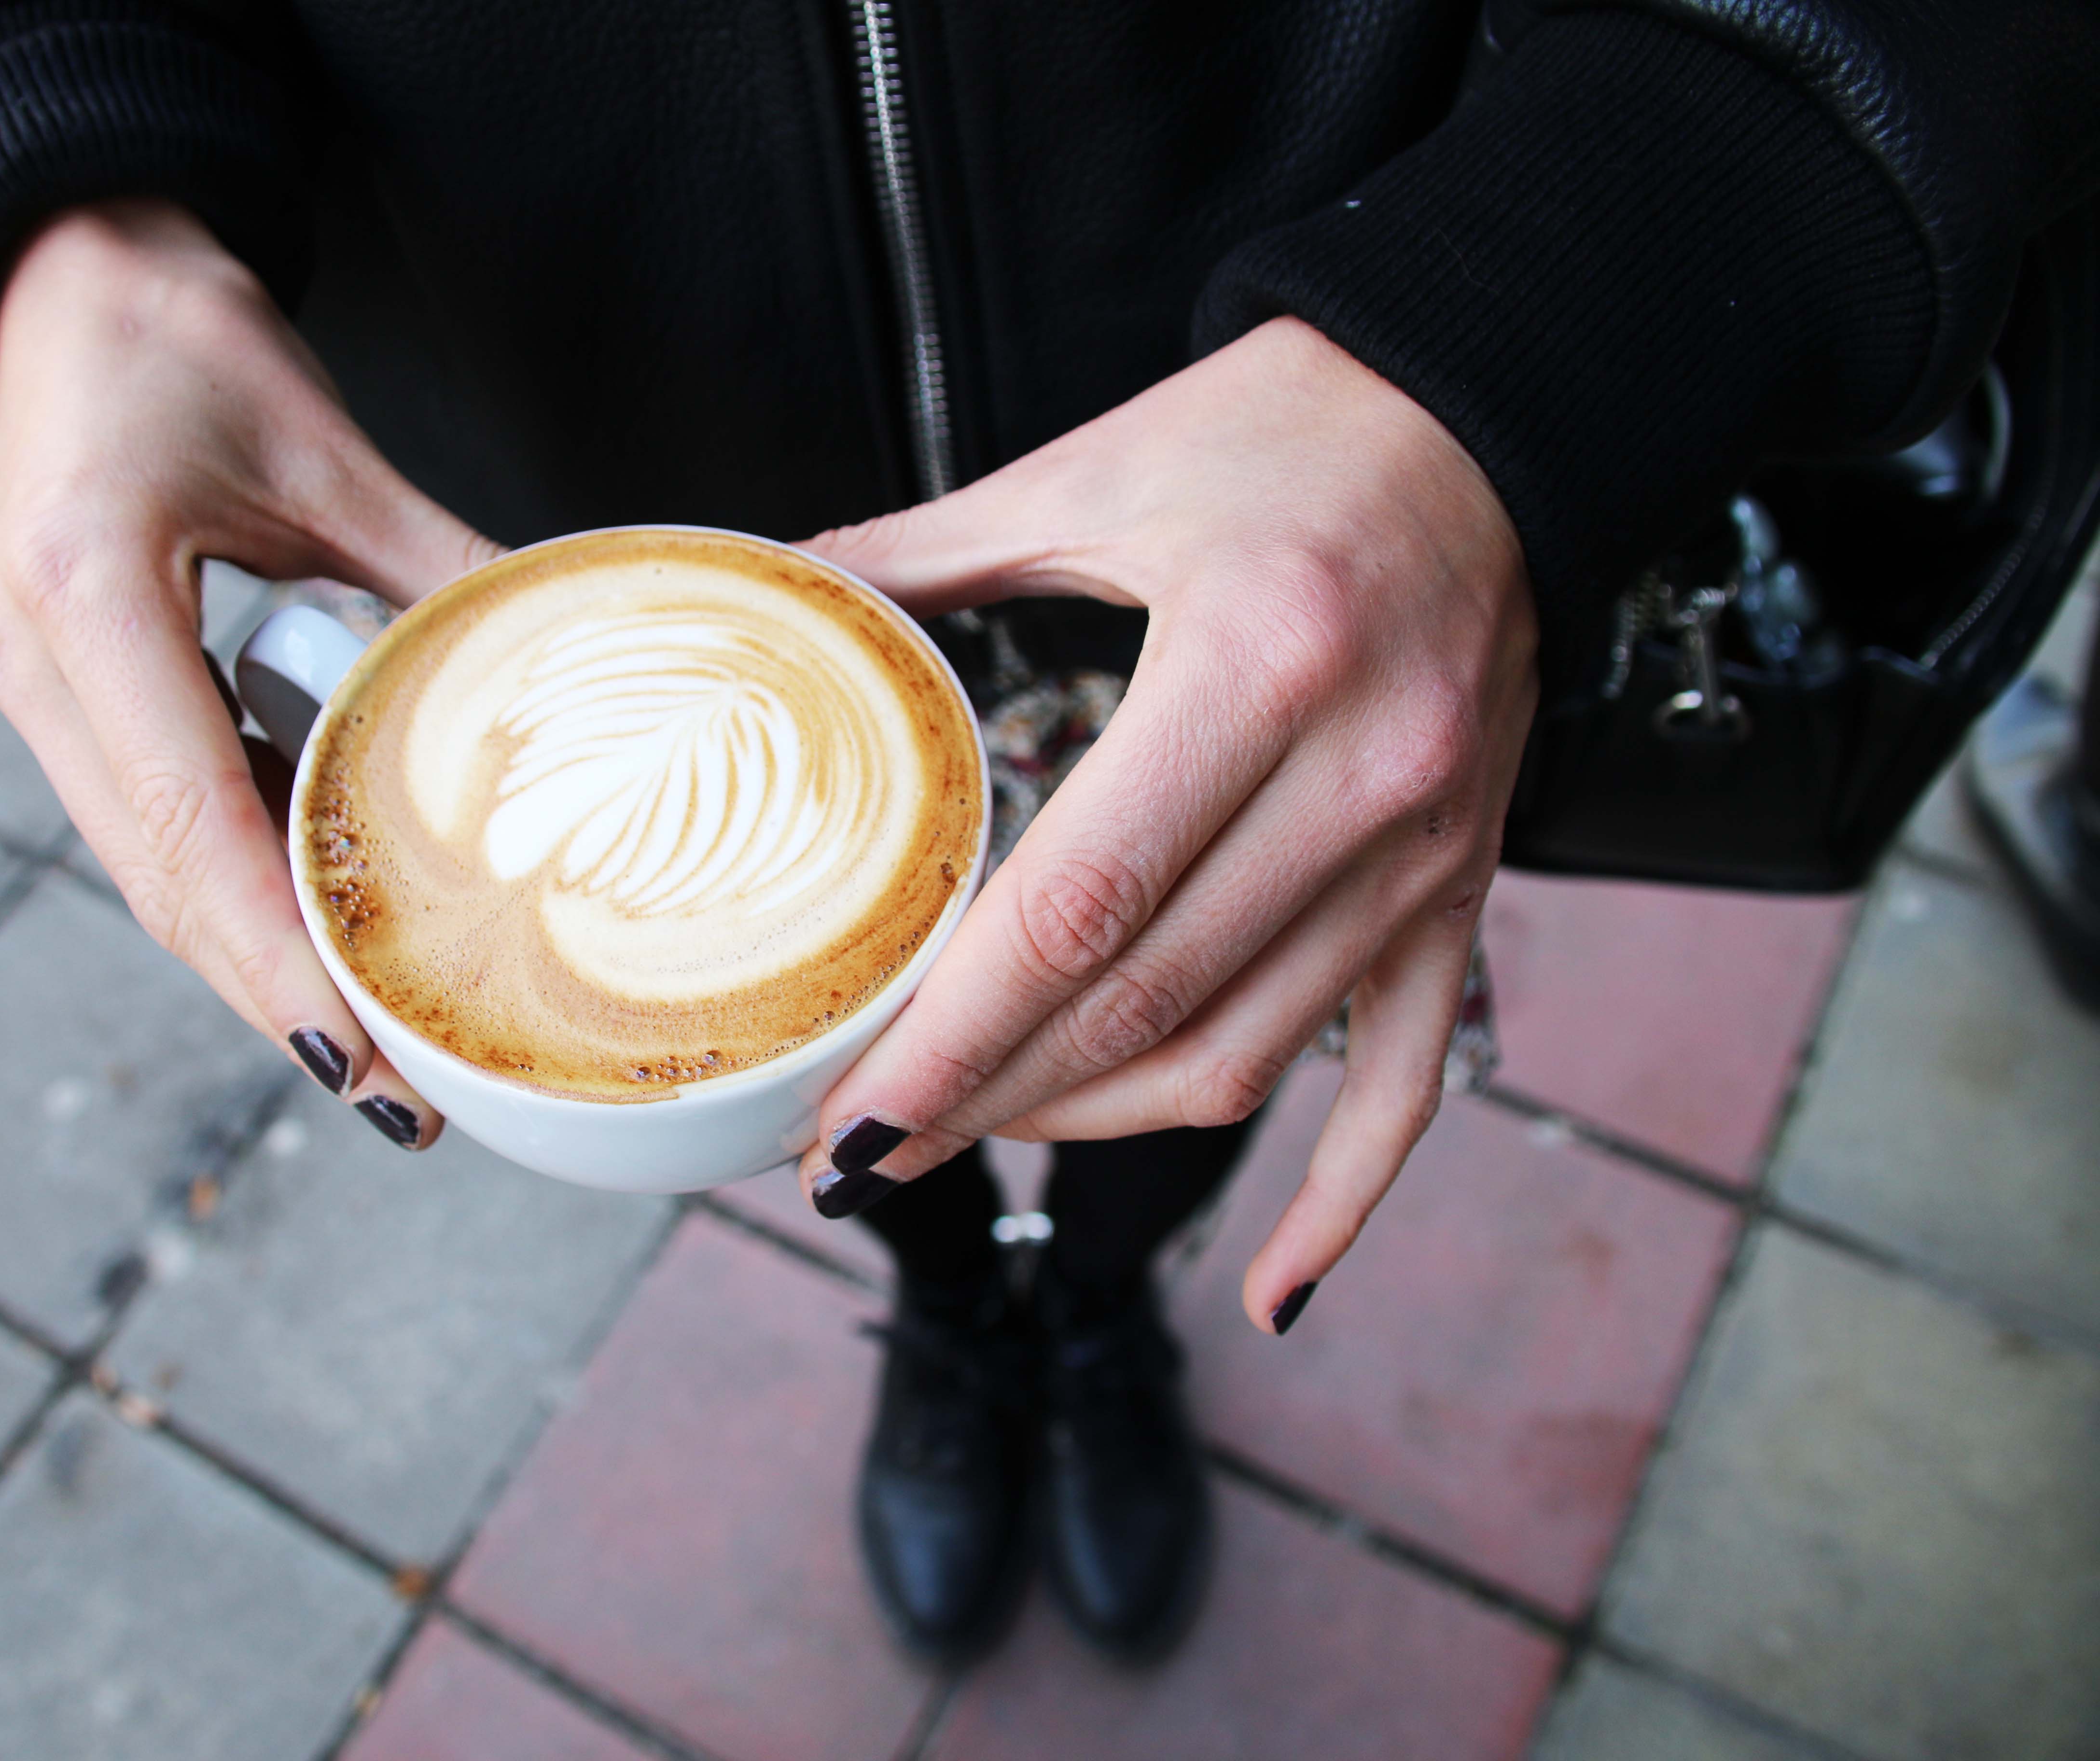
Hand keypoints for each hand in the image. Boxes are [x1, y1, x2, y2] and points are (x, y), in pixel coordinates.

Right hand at [0, 199, 501, 1145]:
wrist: (67, 269)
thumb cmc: (185, 335)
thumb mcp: (328, 450)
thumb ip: (438, 574)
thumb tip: (571, 678)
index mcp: (82, 589)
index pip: (188, 822)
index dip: (273, 961)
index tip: (361, 1063)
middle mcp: (28, 655)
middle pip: (163, 878)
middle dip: (275, 996)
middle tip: (400, 1095)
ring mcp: (26, 679)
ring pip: (151, 864)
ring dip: (255, 956)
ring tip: (377, 1041)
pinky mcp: (52, 685)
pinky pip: (151, 813)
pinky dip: (236, 879)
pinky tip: (321, 928)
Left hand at [794, 317, 1536, 1330]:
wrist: (1491, 404)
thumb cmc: (1288, 425)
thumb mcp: (1095, 473)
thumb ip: (928, 551)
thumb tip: (782, 588)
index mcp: (1255, 663)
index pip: (1076, 911)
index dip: (952, 1038)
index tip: (849, 1118)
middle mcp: (1360, 777)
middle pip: (1144, 1007)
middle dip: (985, 1102)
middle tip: (864, 1148)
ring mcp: (1425, 850)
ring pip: (1244, 1058)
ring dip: (1094, 1127)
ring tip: (977, 1141)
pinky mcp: (1464, 886)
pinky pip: (1407, 1080)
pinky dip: (1340, 1196)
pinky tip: (1273, 1287)